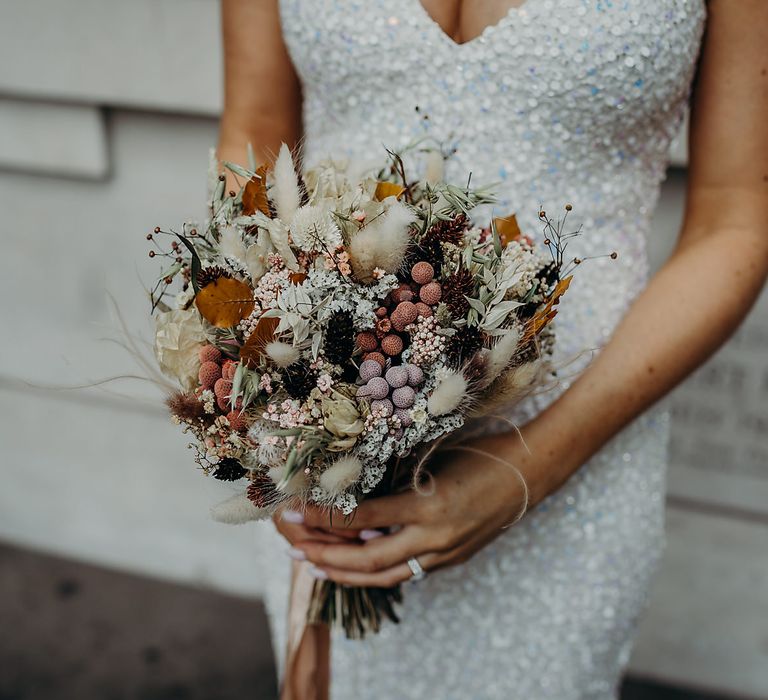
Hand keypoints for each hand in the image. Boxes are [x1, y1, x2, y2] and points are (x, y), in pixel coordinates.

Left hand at [275, 432, 531, 586]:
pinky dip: (376, 572)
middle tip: (294, 550)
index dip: (324, 518)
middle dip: (326, 556)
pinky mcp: (452, 559)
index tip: (294, 512)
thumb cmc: (480, 452)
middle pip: (368, 561)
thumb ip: (395, 476)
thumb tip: (350, 484)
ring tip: (315, 567)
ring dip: (346, 574)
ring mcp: (445, 552)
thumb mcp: (432, 455)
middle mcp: (435, 536)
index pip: (363, 518)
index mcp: (428, 504)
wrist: (528, 473)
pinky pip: (407, 572)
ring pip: (386, 575)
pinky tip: (355, 566)